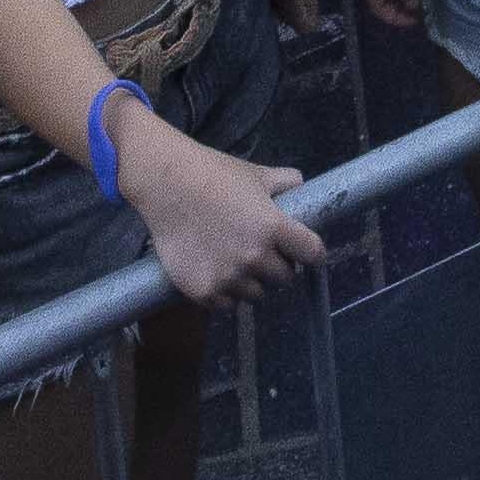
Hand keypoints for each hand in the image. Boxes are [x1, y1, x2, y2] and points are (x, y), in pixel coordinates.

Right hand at [117, 115, 322, 307]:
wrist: (166, 185)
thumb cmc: (214, 174)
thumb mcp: (257, 174)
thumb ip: (286, 183)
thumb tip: (302, 189)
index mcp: (274, 228)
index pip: (313, 253)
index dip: (311, 252)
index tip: (305, 252)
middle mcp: (255, 258)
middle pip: (285, 278)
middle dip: (278, 266)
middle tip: (262, 251)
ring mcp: (228, 278)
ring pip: (256, 294)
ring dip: (252, 282)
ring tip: (235, 261)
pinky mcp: (204, 292)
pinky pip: (227, 305)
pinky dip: (225, 294)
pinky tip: (216, 271)